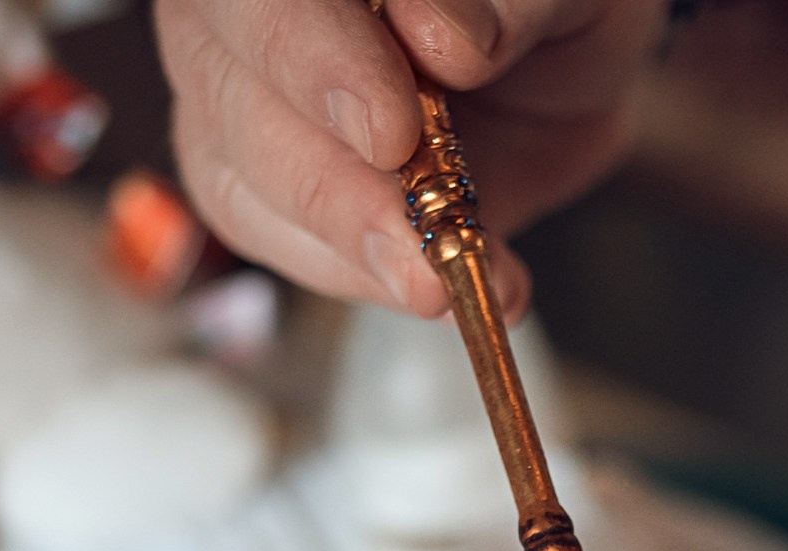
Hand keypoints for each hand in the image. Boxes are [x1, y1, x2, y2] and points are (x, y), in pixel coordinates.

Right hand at [157, 0, 667, 316]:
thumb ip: (505, 5)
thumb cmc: (535, 11)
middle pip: (234, 99)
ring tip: (441, 282)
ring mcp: (242, 100)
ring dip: (348, 248)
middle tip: (417, 246)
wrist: (553, 65)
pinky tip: (435, 285)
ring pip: (240, 183)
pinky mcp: (263, 185)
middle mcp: (247, 18)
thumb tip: (446, 38)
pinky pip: (279, 242)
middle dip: (331, 188)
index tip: (390, 134)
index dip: (317, 65)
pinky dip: (360, 275)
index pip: (269, 4)